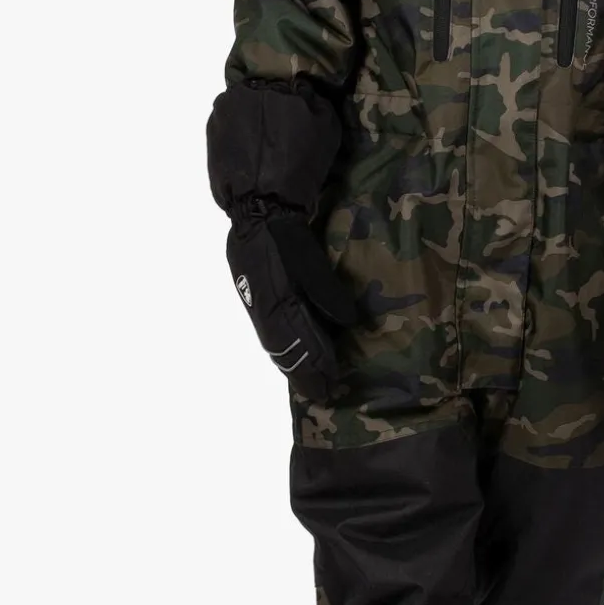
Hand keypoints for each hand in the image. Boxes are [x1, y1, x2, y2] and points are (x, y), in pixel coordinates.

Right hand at [225, 203, 356, 402]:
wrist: (255, 210)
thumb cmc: (286, 231)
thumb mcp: (308, 256)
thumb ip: (326, 290)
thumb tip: (348, 321)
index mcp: (275, 298)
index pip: (297, 340)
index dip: (314, 363)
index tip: (330, 383)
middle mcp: (263, 307)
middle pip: (284, 349)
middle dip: (304, 372)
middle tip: (322, 394)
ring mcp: (256, 303)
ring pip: (276, 344)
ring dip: (293, 365)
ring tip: (310, 384)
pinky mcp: (256, 298)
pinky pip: (271, 333)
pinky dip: (284, 351)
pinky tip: (294, 359)